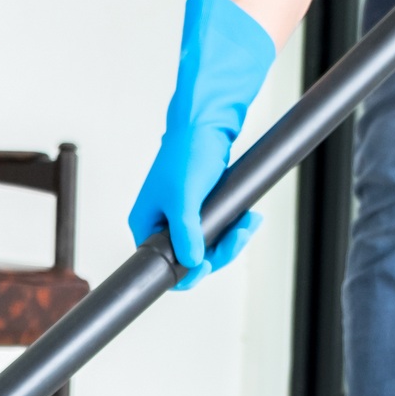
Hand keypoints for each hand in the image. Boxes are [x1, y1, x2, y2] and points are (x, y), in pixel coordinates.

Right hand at [128, 0, 275, 289]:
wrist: (206, 123)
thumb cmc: (187, 152)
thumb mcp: (184, 198)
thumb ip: (187, 234)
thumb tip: (192, 263)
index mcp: (145, 223)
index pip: (161, 265)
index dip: (187, 272)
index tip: (206, 265)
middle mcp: (161, 223)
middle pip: (189, 258)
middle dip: (219, 251)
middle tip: (239, 237)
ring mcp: (181, 216)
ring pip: (207, 246)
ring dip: (232, 239)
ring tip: (249, 224)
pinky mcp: (200, 208)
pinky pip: (218, 230)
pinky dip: (235, 227)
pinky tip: (249, 219)